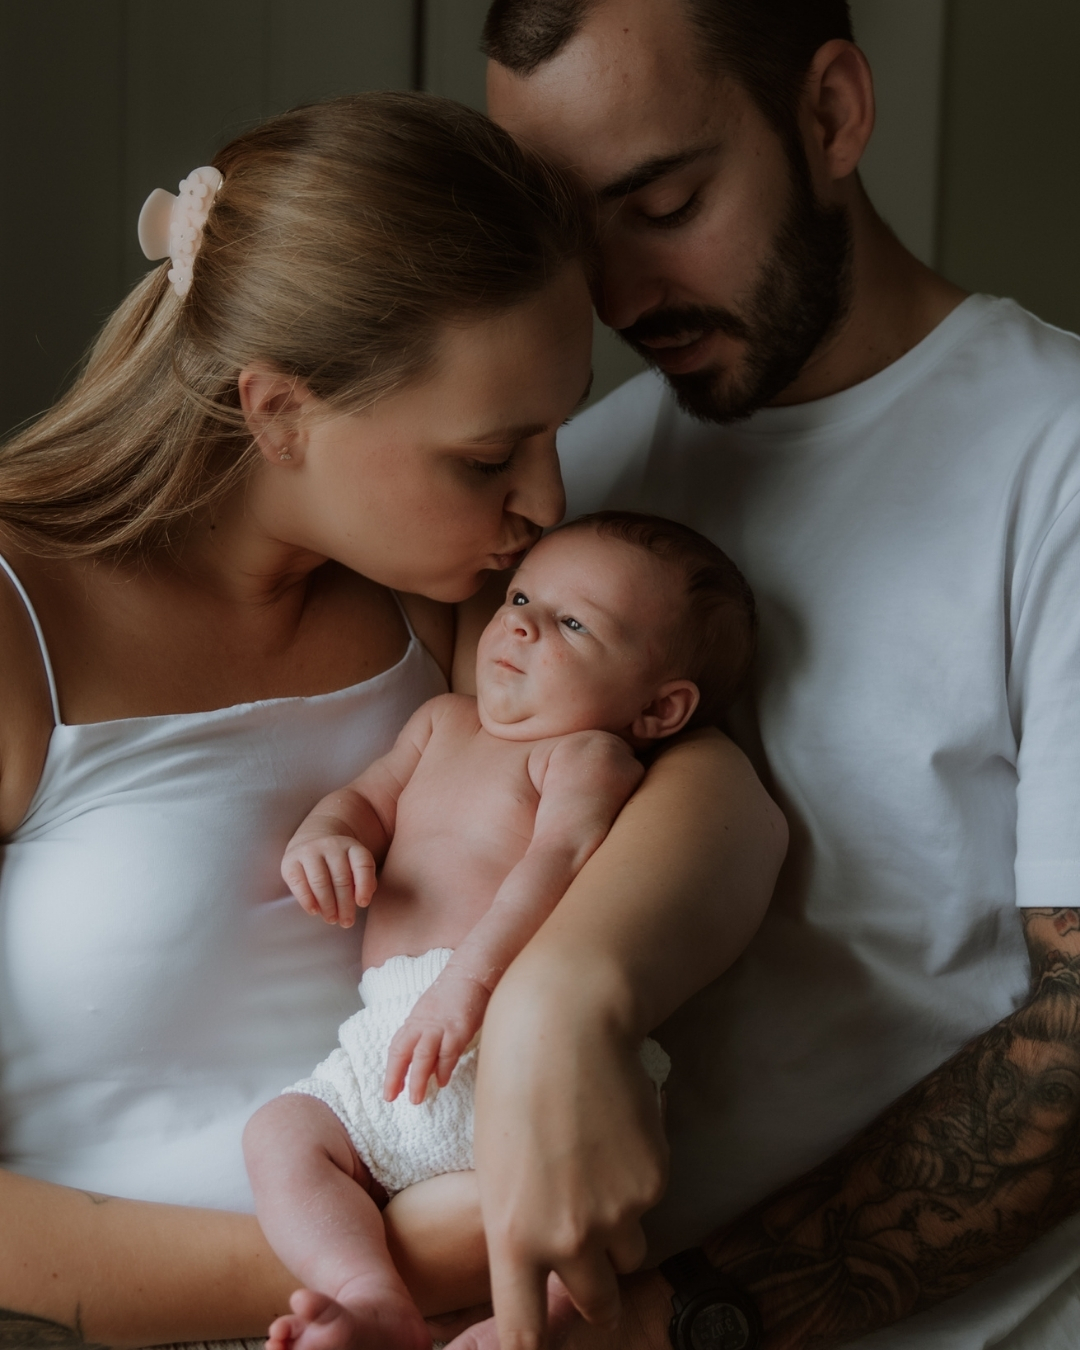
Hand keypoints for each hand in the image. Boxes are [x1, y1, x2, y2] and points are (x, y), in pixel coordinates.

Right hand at [281, 833, 376, 926]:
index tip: (363, 904)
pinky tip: (314, 911)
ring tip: (332, 919)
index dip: (364, 885)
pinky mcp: (290, 861)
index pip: (363, 863)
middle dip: (345, 904)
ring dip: (327, 904)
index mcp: (351, 846)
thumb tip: (361, 900)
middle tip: (347, 922)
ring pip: (320, 881)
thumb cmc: (337, 861)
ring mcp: (309, 851)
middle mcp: (331, 845)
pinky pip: (299, 883)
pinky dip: (307, 899)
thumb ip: (363, 879)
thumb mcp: (354, 863)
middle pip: (341, 878)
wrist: (310, 839)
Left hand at [385, 968, 491, 1103]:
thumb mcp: (432, 1012)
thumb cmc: (454, 993)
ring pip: (423, 1056)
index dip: (392, 1070)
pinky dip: (444, 1069)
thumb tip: (423, 1058)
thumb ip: (425, 1032)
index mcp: (415, 1020)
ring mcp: (441, 1027)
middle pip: (403, 1052)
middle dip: (395, 1077)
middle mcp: (424, 1024)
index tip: (390, 1090)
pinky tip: (442, 1081)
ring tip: (416, 1099)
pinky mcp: (458, 1029)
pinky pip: (448, 1052)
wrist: (472, 973)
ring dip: (418, 1079)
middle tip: (391, 1098)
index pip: (397, 1047)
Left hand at [473, 961, 667, 1349]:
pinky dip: (637, 1182)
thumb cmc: (512, 1083)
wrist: (565, 1023)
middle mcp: (567, 1237)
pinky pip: (649, 1202)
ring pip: (629, 1250)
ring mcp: (617, 1211)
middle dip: (594, 1288)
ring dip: (618, 1230)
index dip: (530, 1348)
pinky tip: (615, 1133)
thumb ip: (520, 1224)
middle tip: (586, 1257)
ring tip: (594, 1167)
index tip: (535, 1345)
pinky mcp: (654, 1181)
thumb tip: (547, 1260)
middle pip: (594, 1303)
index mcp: (511, 1235)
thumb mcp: (496, 1165)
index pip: (523, 1333)